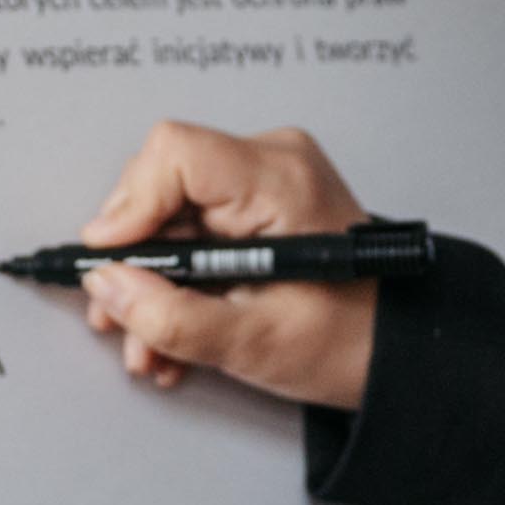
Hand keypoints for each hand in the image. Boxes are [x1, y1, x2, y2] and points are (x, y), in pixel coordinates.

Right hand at [66, 118, 377, 413]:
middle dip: (133, 260)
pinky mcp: (255, 204)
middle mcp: (272, 164)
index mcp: (281, 181)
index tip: (111, 261)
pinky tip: (172, 329)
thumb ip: (172, 317)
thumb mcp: (253, 343)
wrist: (395, 351)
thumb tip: (109, 286)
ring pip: (168, 215)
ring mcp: (263, 181)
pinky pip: (190, 228)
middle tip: (121, 316)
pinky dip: (174, 280)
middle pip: (161, 184)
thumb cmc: (352, 340)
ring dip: (148, 282)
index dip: (129, 205)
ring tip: (148, 341)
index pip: (175, 153)